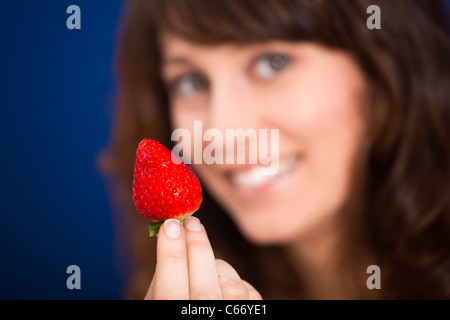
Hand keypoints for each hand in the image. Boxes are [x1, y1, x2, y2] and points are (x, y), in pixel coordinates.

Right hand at [144, 217, 261, 299]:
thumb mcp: (155, 308)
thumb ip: (162, 285)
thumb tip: (174, 245)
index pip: (170, 290)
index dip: (170, 254)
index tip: (170, 224)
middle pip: (205, 286)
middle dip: (197, 247)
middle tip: (190, 221)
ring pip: (232, 286)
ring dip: (218, 267)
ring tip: (206, 266)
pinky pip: (250, 292)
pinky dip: (238, 283)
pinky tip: (225, 286)